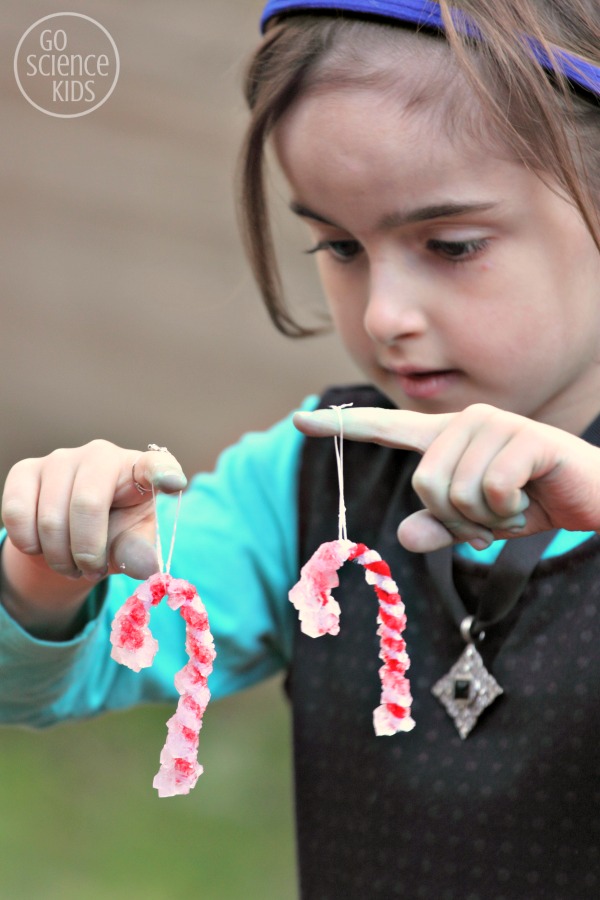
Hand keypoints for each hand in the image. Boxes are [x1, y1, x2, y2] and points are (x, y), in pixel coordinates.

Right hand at [1, 440, 186, 634]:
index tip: (175, 483)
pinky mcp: (26, 470)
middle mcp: (101, 455)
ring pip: (50, 518)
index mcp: (139, 470)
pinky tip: (42, 546)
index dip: (164, 473)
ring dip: (59, 557)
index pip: (156, 465)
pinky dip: (29, 544)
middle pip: (87, 505)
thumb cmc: (112, 531)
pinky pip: (17, 514)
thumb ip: (138, 553)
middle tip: (90, 572)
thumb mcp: (132, 543)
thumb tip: (145, 566)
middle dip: (86, 552)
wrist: (70, 533)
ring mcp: (60, 458)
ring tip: (70, 564)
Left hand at [293, 404, 599, 552]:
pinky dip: (508, 513)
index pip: (387, 429)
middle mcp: (465, 423)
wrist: (595, 498)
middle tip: (493, 519)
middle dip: (459, 521)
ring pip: (454, 492)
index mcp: (447, 439)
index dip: (342, 427)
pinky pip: (488, 490)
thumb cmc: (534, 504)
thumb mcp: (479, 525)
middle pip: (423, 485)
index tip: (298, 420)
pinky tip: (531, 501)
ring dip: (487, 520)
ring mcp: (494, 425)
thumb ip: (440, 529)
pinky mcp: (524, 438)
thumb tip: (403, 537)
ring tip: (514, 508)